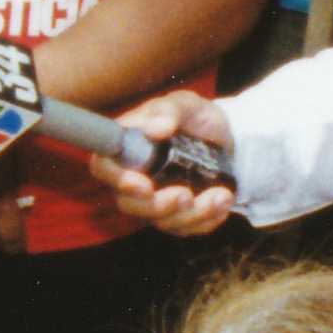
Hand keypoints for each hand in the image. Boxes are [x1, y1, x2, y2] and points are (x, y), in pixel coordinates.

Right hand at [86, 92, 241, 238]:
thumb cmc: (196, 117)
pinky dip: (207, 219)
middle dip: (158, 206)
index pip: (103, 167)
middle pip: (129, 205)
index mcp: (127, 148)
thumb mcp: (185, 104)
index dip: (117, 180)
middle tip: (185, 195)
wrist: (228, 136)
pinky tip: (223, 200)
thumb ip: (168, 110)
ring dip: (192, 214)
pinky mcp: (177, 214)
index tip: (144, 185)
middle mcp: (135, 177)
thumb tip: (157, 128)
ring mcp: (156, 198)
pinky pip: (185, 228)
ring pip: (161, 221)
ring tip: (221, 195)